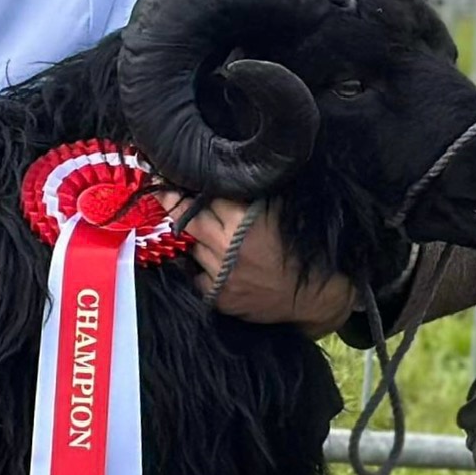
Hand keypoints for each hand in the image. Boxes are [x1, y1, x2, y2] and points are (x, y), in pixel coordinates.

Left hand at [161, 193, 354, 338]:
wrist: (314, 297)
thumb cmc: (300, 251)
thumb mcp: (280, 215)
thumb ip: (250, 200)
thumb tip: (221, 182)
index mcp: (246, 222)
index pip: (209, 196)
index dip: (195, 186)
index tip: (178, 177)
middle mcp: (229, 247)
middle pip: (190, 218)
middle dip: (174, 203)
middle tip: (161, 192)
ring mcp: (221, 274)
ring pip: (190, 247)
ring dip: (190, 236)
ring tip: (187, 225)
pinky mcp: (218, 297)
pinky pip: (194, 275)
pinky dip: (196, 266)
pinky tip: (203, 259)